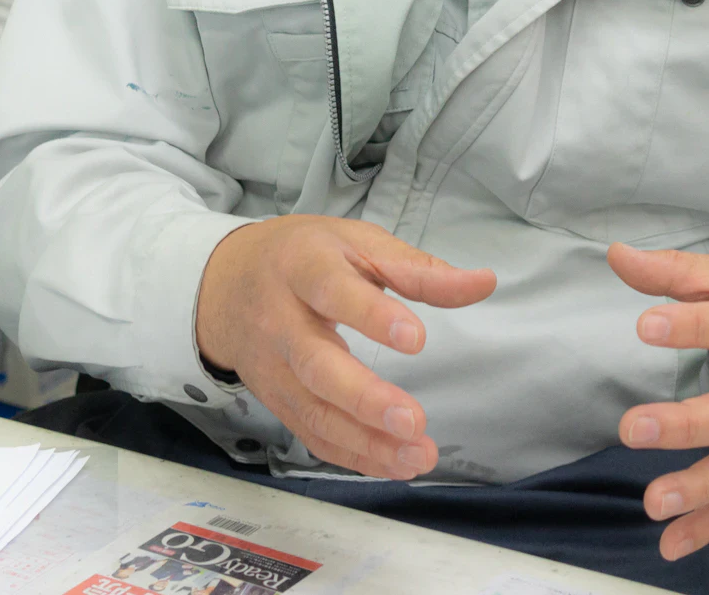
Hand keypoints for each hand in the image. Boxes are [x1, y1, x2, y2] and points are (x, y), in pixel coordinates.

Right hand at [195, 215, 495, 479]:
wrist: (225, 283)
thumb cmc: (304, 256)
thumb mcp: (358, 243)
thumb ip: (419, 269)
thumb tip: (484, 282)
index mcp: (303, 267)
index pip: (333, 290)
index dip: (371, 315)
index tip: (415, 338)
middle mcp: (280, 320)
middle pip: (316, 365)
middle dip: (364, 398)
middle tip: (412, 421)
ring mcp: (273, 366)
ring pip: (313, 410)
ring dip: (365, 441)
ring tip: (416, 456)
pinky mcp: (275, 399)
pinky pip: (310, 433)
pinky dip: (351, 455)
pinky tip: (392, 464)